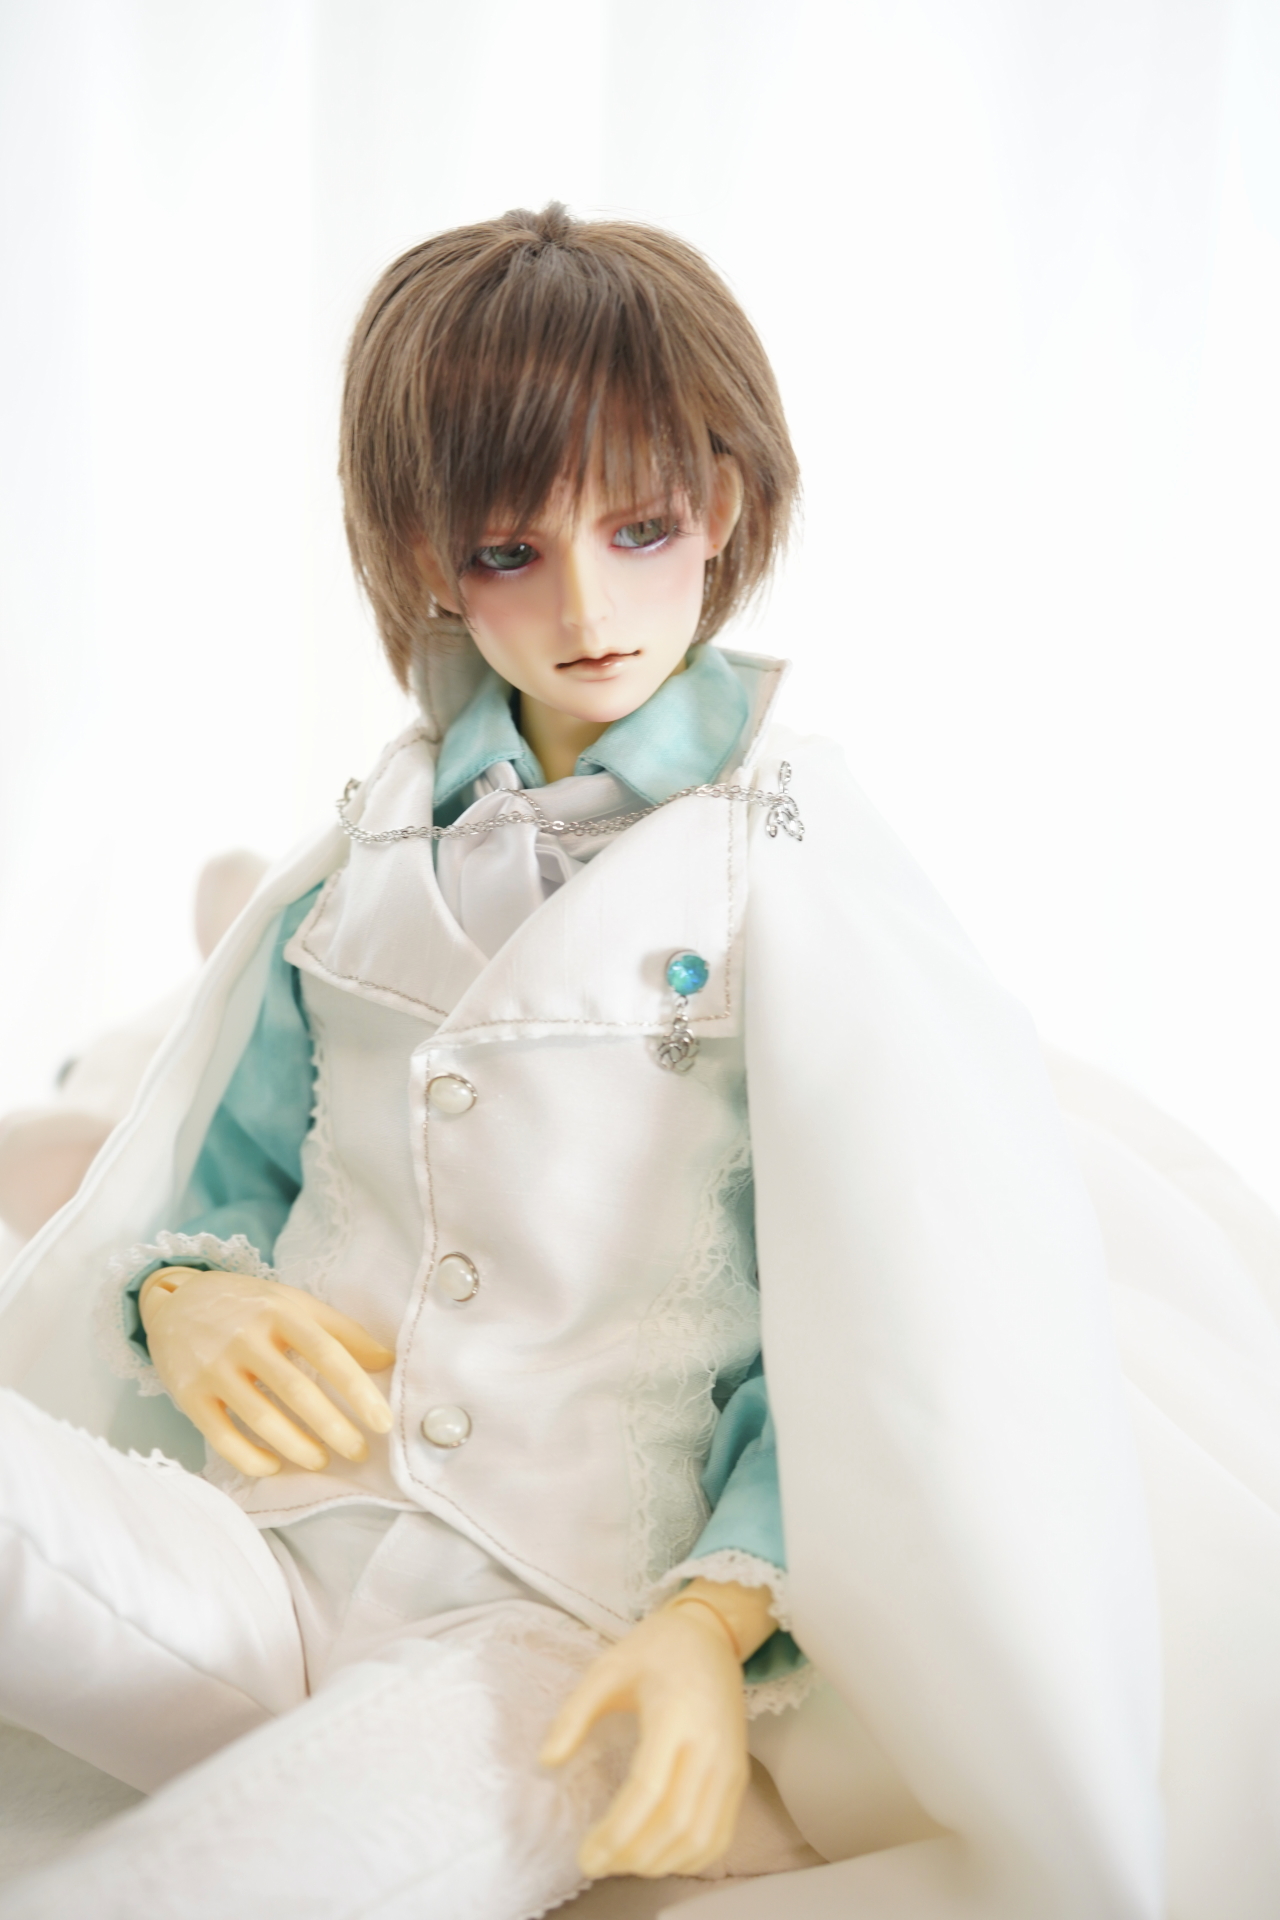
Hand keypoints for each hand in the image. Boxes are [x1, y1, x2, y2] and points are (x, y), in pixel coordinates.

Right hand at [139, 1268, 394, 1477]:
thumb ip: (341, 1331)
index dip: (358, 1390)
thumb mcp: (295, 1304)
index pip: (327, 1352)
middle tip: (359, 1452)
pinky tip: (274, 1467)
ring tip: (322, 1461)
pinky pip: (221, 1436)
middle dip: (333, 1427)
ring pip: (260, 1417)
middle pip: (296, 1390)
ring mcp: (213, 1367)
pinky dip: (250, 1458)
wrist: (177, 1301)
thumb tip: (387, 1361)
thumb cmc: (249, 1306)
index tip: (383, 1422)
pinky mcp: (188, 1394)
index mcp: (279, 1311)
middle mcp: (245, 1337)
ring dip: (297, 1447)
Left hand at [540, 1579, 775, 1878]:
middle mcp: (710, 1745)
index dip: (617, 1831)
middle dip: (632, 1855)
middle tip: (595, 1863)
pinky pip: (719, 1834)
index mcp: (675, 1715)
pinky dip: (688, 1858)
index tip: (584, 1853)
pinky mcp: (738, 1775)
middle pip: (675, 1822)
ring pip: (700, 1837)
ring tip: (621, 1862)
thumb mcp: (606, 1668)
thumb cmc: (655, 1650)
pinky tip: (657, 1858)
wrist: (711, 1635)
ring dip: (659, 1862)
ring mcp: (729, 1764)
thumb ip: (574, 1714)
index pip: (649, 1789)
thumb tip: (546, 1762)